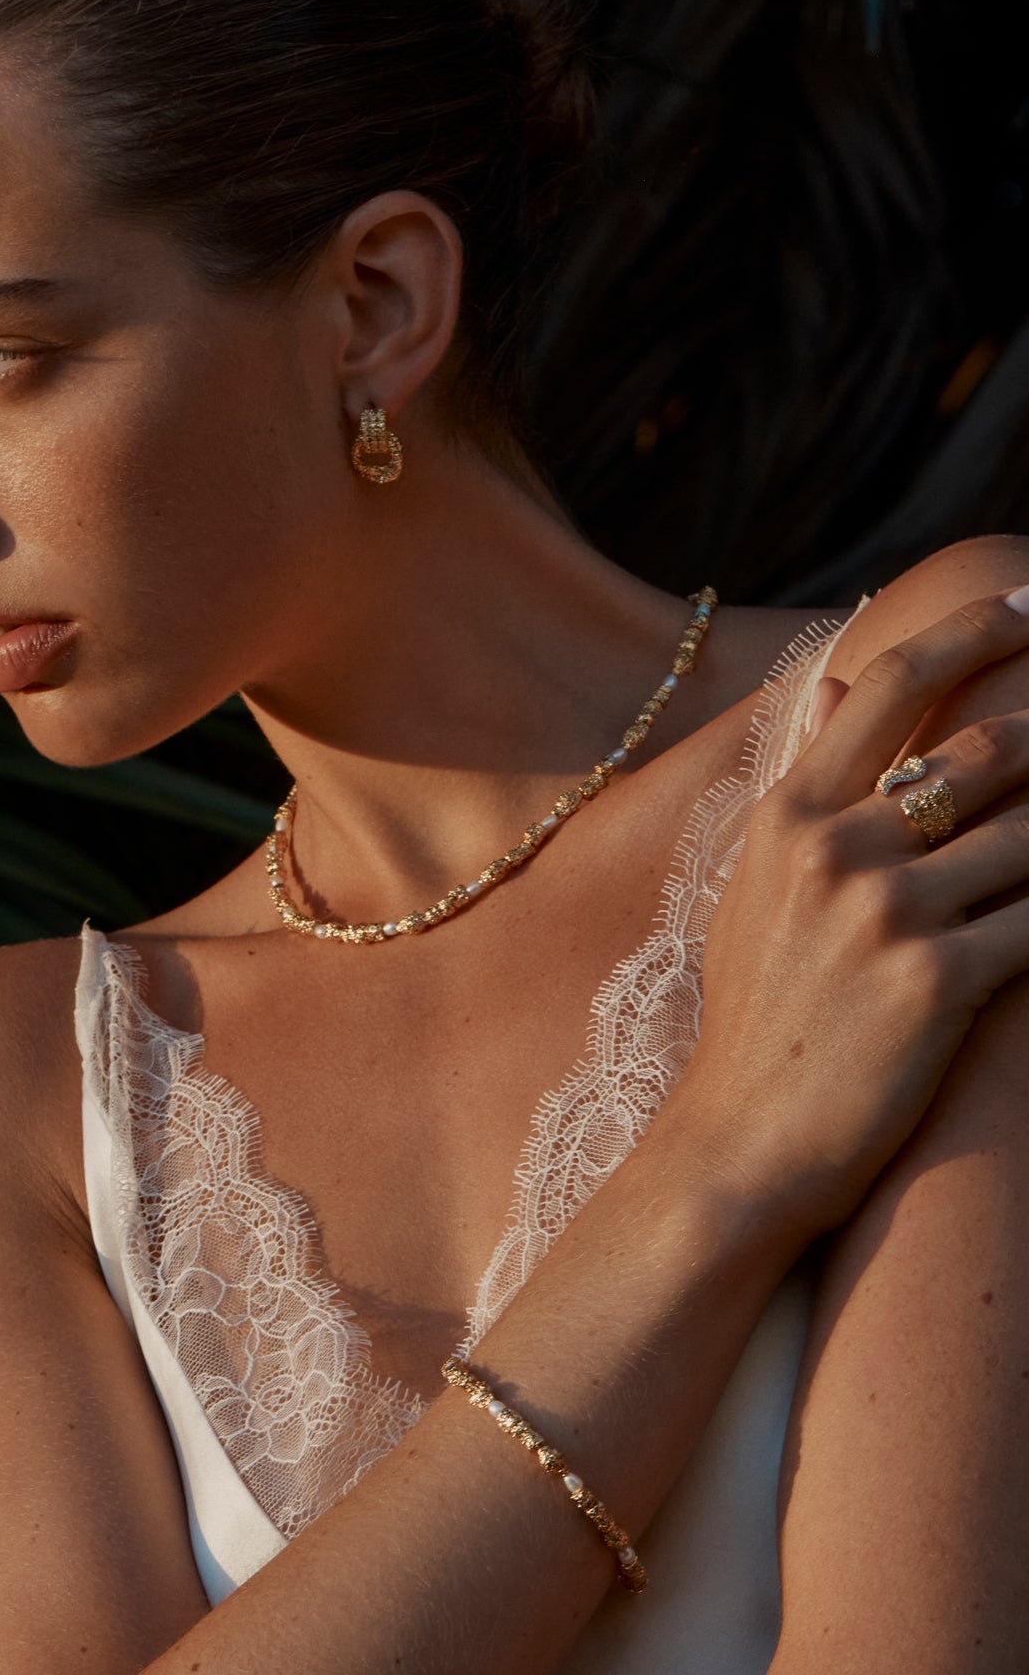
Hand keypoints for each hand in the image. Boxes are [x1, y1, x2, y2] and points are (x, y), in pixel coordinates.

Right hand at [674, 587, 1028, 1239]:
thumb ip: (805, 780)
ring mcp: (885, 911)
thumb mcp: (758, 884)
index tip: (1025, 602)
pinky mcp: (937, 981)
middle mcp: (835, 846)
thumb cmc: (759, 1012)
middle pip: (982, 749)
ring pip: (1028, 835)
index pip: (887, 685)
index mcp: (789, 813)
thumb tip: (830, 684)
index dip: (969, 630)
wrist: (744, 1141)